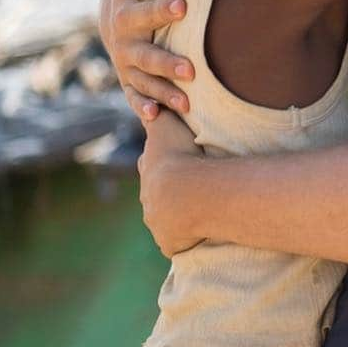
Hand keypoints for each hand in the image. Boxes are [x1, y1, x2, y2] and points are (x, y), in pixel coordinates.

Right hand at [109, 0, 193, 119]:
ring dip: (164, 90)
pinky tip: (155, 115)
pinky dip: (143, 106)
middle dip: (167, 61)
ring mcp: (125, 62)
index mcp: (127, 9)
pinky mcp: (129, 81)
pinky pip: (134, 96)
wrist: (114, 18)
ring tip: (187, 100)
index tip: (185, 6)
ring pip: (144, 79)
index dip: (161, 7)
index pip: (143, 8)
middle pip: (145, 52)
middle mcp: (123, 38)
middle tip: (192, 69)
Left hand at [138, 110, 204, 255]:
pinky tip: (198, 237)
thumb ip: (158, 113)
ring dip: (178, 218)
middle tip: (189, 192)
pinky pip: (175, 243)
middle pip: (156, 196)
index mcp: (148, 169)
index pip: (150, 165)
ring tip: (199, 214)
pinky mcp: (167, 242)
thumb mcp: (166, 125)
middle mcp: (148, 198)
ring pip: (165, 220)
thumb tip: (149, 103)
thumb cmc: (180, 156)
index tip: (176, 163)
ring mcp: (156, 222)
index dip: (164, 164)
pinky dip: (184, 240)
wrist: (186, 191)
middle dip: (168, 194)